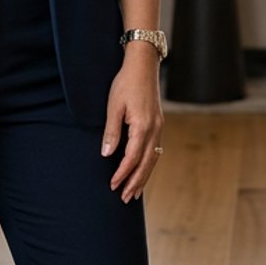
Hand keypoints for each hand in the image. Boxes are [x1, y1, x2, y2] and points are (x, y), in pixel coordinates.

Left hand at [102, 50, 163, 202]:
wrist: (143, 66)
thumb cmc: (126, 83)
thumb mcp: (114, 106)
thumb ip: (111, 132)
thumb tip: (106, 154)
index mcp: (143, 126)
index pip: (132, 157)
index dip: (122, 173)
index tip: (113, 185)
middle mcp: (154, 130)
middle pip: (146, 163)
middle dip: (135, 182)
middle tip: (125, 198)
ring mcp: (159, 128)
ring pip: (153, 159)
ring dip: (144, 177)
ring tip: (134, 193)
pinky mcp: (159, 125)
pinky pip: (155, 150)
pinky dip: (148, 164)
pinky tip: (143, 171)